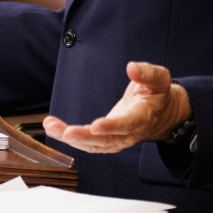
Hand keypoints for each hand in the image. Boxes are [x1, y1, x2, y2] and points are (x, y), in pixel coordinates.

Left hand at [42, 62, 190, 153]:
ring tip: (51, 126)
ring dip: (71, 138)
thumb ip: (147, 73)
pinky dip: (71, 139)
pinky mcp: (108, 141)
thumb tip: (131, 67)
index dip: (112, 126)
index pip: (126, 124)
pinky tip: (54, 129)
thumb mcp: (159, 79)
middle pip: (105, 140)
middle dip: (84, 137)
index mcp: (142, 117)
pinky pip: (88, 143)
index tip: (95, 125)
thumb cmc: (158, 94)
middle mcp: (128, 133)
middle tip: (66, 132)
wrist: (161, 114)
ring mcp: (117, 139)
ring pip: (93, 144)